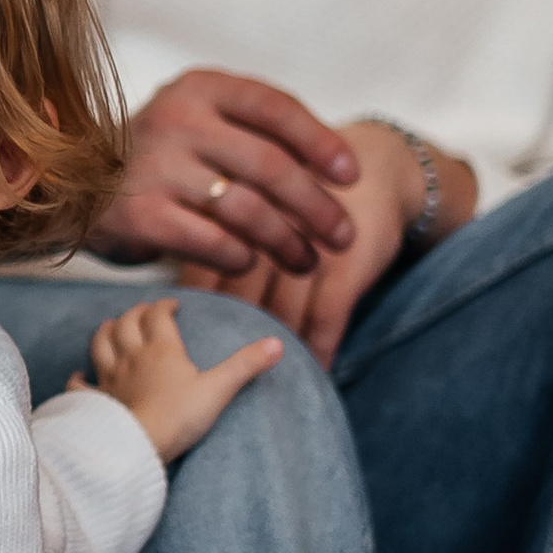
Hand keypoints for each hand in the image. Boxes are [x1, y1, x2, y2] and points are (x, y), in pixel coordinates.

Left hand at [79, 298, 283, 464]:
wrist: (137, 446)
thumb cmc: (178, 418)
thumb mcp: (218, 390)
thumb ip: (246, 365)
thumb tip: (276, 344)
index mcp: (161, 350)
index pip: (158, 317)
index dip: (164, 307)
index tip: (171, 306)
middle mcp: (132, 358)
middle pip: (126, 324)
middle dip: (134, 313)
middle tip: (142, 312)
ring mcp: (110, 380)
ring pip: (100, 344)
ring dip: (105, 332)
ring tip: (110, 326)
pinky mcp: (96, 402)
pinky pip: (81, 385)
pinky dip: (78, 378)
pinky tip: (79, 375)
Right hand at [93, 69, 359, 283]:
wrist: (70, 187)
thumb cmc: (159, 159)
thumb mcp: (200, 124)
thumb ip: (254, 134)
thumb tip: (333, 169)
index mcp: (200, 88)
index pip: (276, 108)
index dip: (321, 144)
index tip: (352, 177)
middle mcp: (177, 120)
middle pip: (271, 167)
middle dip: (316, 207)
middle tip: (343, 236)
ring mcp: (155, 168)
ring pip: (247, 210)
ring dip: (287, 242)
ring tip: (307, 260)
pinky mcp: (140, 216)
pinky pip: (212, 242)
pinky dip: (241, 258)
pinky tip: (251, 264)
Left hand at [201, 120, 441, 371]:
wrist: (377, 166)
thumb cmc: (304, 192)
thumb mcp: (259, 198)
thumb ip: (217, 235)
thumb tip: (175, 291)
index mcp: (239, 213)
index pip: (207, 269)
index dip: (200, 309)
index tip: (186, 346)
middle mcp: (271, 230)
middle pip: (241, 297)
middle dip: (232, 335)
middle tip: (217, 376)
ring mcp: (311, 248)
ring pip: (282, 313)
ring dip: (275, 349)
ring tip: (267, 385)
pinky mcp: (347, 262)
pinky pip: (327, 317)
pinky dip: (320, 348)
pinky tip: (317, 369)